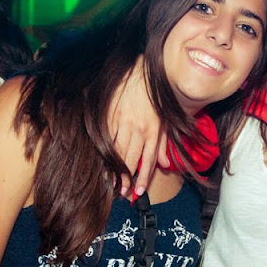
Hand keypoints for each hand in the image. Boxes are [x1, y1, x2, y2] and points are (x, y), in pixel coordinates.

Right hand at [107, 57, 167, 196]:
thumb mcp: (164, 119)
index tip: (137, 191)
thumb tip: (166, 165)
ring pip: (117, 150)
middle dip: (125, 178)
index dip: (142, 176)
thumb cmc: (154, 98)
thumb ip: (163, 143)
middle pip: (131, 158)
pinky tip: (100, 163)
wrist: (141, 72)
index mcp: (153, 130)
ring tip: (110, 184)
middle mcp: (139, 128)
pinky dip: (103, 151)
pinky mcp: (110, 115)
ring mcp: (123, 122)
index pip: (148, 158)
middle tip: (121, 193)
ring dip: (113, 169)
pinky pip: (106, 137)